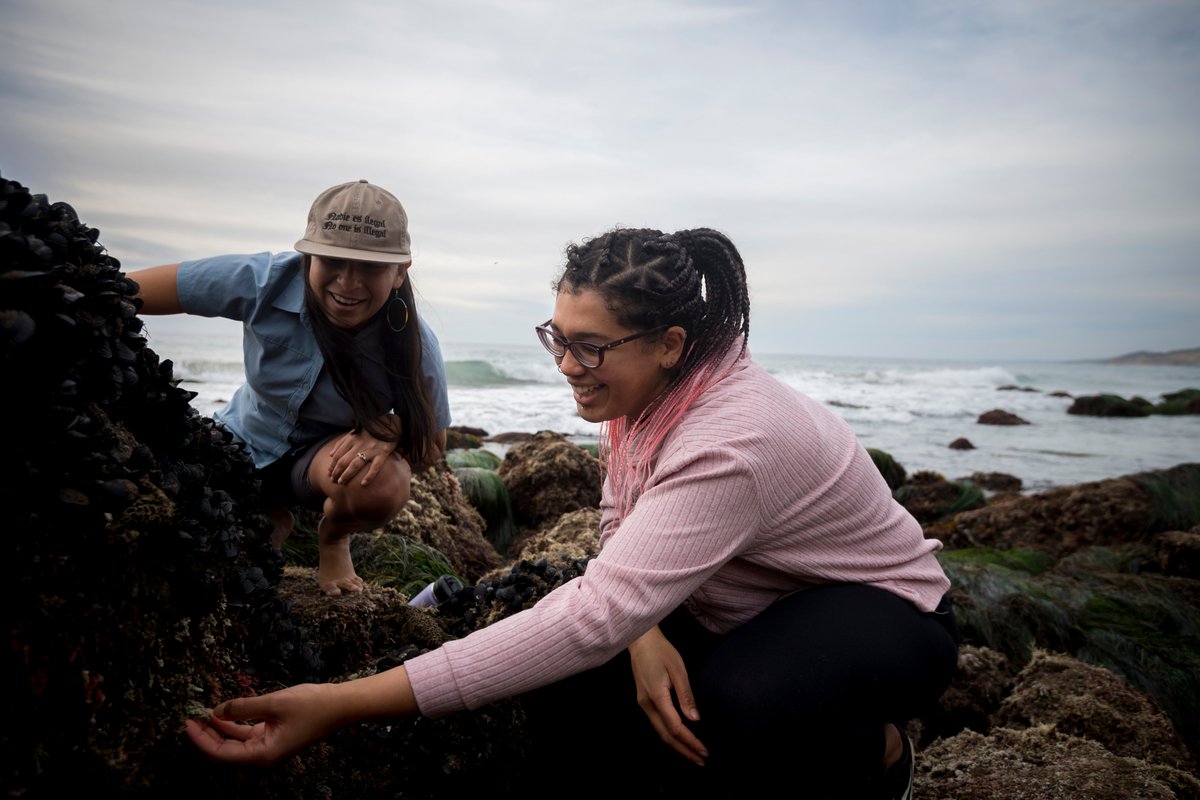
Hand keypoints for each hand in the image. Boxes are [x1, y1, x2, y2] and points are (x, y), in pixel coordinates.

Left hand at [184, 683, 342, 766]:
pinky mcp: (273, 737)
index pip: (221, 753)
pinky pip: (246, 734)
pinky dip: (233, 724)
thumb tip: (216, 711)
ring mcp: (268, 747)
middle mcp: (263, 756)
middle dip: (206, 735)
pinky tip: (223, 712)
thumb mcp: (273, 703)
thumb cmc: (311, 706)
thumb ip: (242, 708)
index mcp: (262, 754)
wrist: (340, 706)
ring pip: (234, 741)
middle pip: (225, 750)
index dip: (201, 739)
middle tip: (190, 716)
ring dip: (218, 729)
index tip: (187, 722)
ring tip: (202, 713)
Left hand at [327, 429, 396, 486]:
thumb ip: (341, 443)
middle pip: (344, 461)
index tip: (329, 473)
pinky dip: (369, 476)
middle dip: (336, 472)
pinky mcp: (382, 453)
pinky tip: (363, 484)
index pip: (337, 455)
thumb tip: (330, 455)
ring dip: (346, 475)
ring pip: (355, 464)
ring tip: (341, 483)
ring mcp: (371, 450)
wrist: (388, 424)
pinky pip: (375, 466)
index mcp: (352, 439)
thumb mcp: (353, 433)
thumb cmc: (369, 431)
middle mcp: (359, 445)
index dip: (332, 466)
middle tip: (333, 481)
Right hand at [627, 626, 708, 765]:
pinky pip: (657, 724)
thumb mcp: (678, 669)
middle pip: (665, 735)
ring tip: (692, 754)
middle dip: (683, 750)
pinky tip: (679, 738)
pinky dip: (670, 734)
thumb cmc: (662, 651)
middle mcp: (647, 705)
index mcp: (656, 697)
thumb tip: (695, 719)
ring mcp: (643, 704)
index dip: (690, 741)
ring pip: (660, 731)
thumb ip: (686, 695)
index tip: (704, 751)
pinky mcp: (644, 700)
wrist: (640, 640)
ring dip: (676, 745)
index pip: (675, 727)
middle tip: (701, 761)